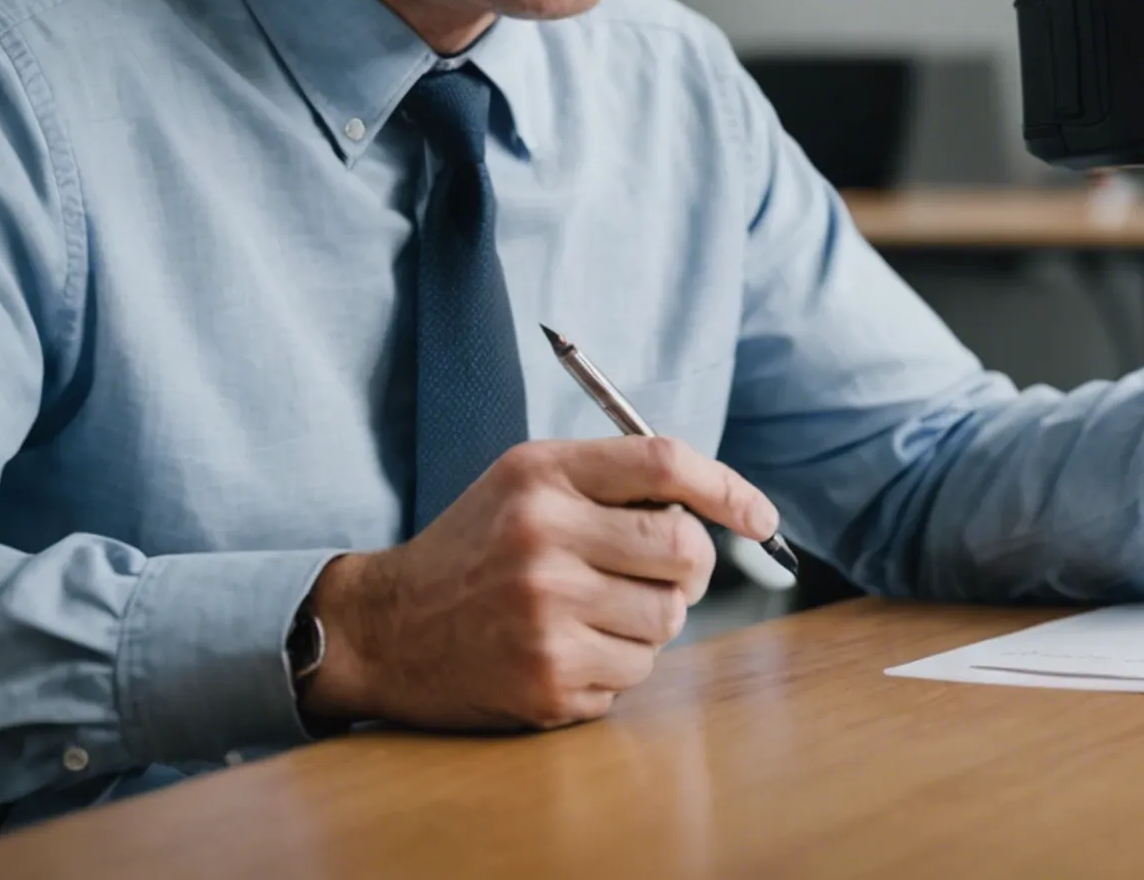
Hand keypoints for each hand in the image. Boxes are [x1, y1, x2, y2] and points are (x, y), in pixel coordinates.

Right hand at [298, 436, 782, 730]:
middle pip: (683, 551)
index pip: (663, 463)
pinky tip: (566, 650)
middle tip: (664, 575)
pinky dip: (616, 665)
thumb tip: (715, 506)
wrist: (384, 630)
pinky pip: (634, 673)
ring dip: (649, 621)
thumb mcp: (525, 483)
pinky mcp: (548, 680)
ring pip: (667, 621)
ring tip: (594, 613)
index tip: (759, 516)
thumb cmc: (474, 549)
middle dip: (690, 569)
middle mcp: (542, 539)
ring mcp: (545, 615)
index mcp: (541, 476)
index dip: (727, 488)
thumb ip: (610, 481)